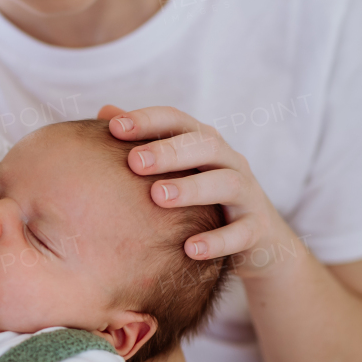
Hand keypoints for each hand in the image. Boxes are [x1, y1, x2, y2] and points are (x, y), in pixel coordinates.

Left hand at [99, 104, 297, 277]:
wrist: (257, 237)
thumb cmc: (202, 194)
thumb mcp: (177, 167)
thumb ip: (144, 141)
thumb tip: (104, 112)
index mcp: (204, 142)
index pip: (177, 121)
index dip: (148, 120)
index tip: (115, 127)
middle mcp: (229, 161)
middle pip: (205, 145)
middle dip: (169, 152)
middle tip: (135, 162)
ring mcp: (247, 193)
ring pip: (226, 183)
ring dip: (192, 188)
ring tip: (158, 197)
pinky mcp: (257, 228)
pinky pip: (242, 232)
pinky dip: (217, 240)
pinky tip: (189, 249)